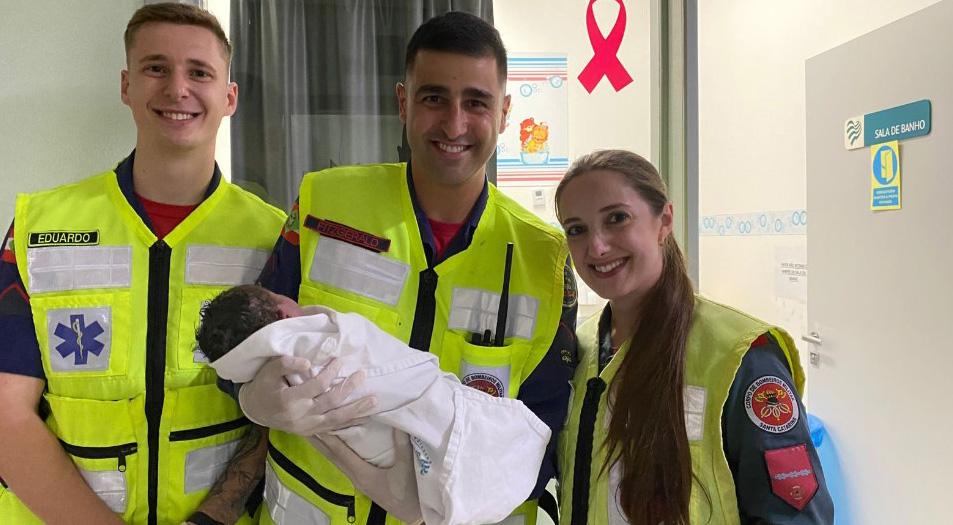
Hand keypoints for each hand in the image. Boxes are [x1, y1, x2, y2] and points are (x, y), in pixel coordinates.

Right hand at [239, 356, 376, 434]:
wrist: (254, 410)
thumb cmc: (263, 386)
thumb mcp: (268, 370)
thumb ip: (286, 364)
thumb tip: (307, 362)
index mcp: (289, 400)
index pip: (316, 386)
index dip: (330, 373)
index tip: (339, 361)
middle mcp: (300, 416)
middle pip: (330, 403)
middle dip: (348, 389)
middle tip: (362, 375)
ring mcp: (306, 427)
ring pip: (335, 420)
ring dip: (356, 410)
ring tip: (374, 401)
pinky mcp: (310, 432)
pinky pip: (333, 429)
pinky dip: (349, 423)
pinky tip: (365, 418)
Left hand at [309, 429, 421, 523]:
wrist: (413, 514)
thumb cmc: (410, 491)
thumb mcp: (407, 466)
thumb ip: (401, 444)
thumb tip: (396, 421)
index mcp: (363, 473)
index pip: (341, 452)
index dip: (328, 437)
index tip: (317, 422)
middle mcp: (356, 477)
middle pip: (332, 457)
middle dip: (319, 441)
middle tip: (305, 426)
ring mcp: (358, 481)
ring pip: (336, 461)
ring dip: (325, 447)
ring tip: (314, 433)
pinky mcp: (363, 482)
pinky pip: (344, 464)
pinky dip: (336, 453)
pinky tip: (335, 447)